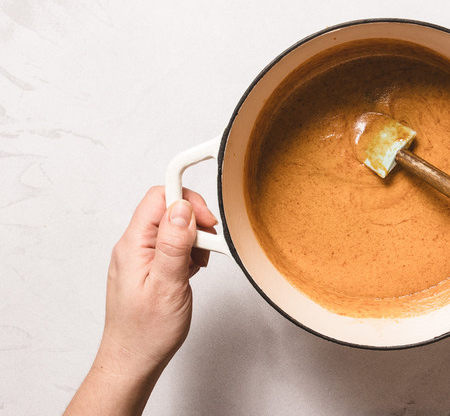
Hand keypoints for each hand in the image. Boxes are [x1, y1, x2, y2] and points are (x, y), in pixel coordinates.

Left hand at [66, 186, 217, 414]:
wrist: (134, 360)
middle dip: (195, 222)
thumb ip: (174, 244)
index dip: (187, 199)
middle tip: (209, 246)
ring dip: (194, 240)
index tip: (208, 216)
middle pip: (168, 209)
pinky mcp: (150, 266)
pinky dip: (189, 253)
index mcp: (133, 245)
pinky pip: (172, 245)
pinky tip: (192, 270)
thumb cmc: (147, 331)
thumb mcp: (167, 285)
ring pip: (173, 228)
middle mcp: (134, 246)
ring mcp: (141, 256)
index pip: (159, 198)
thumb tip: (182, 207)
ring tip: (199, 264)